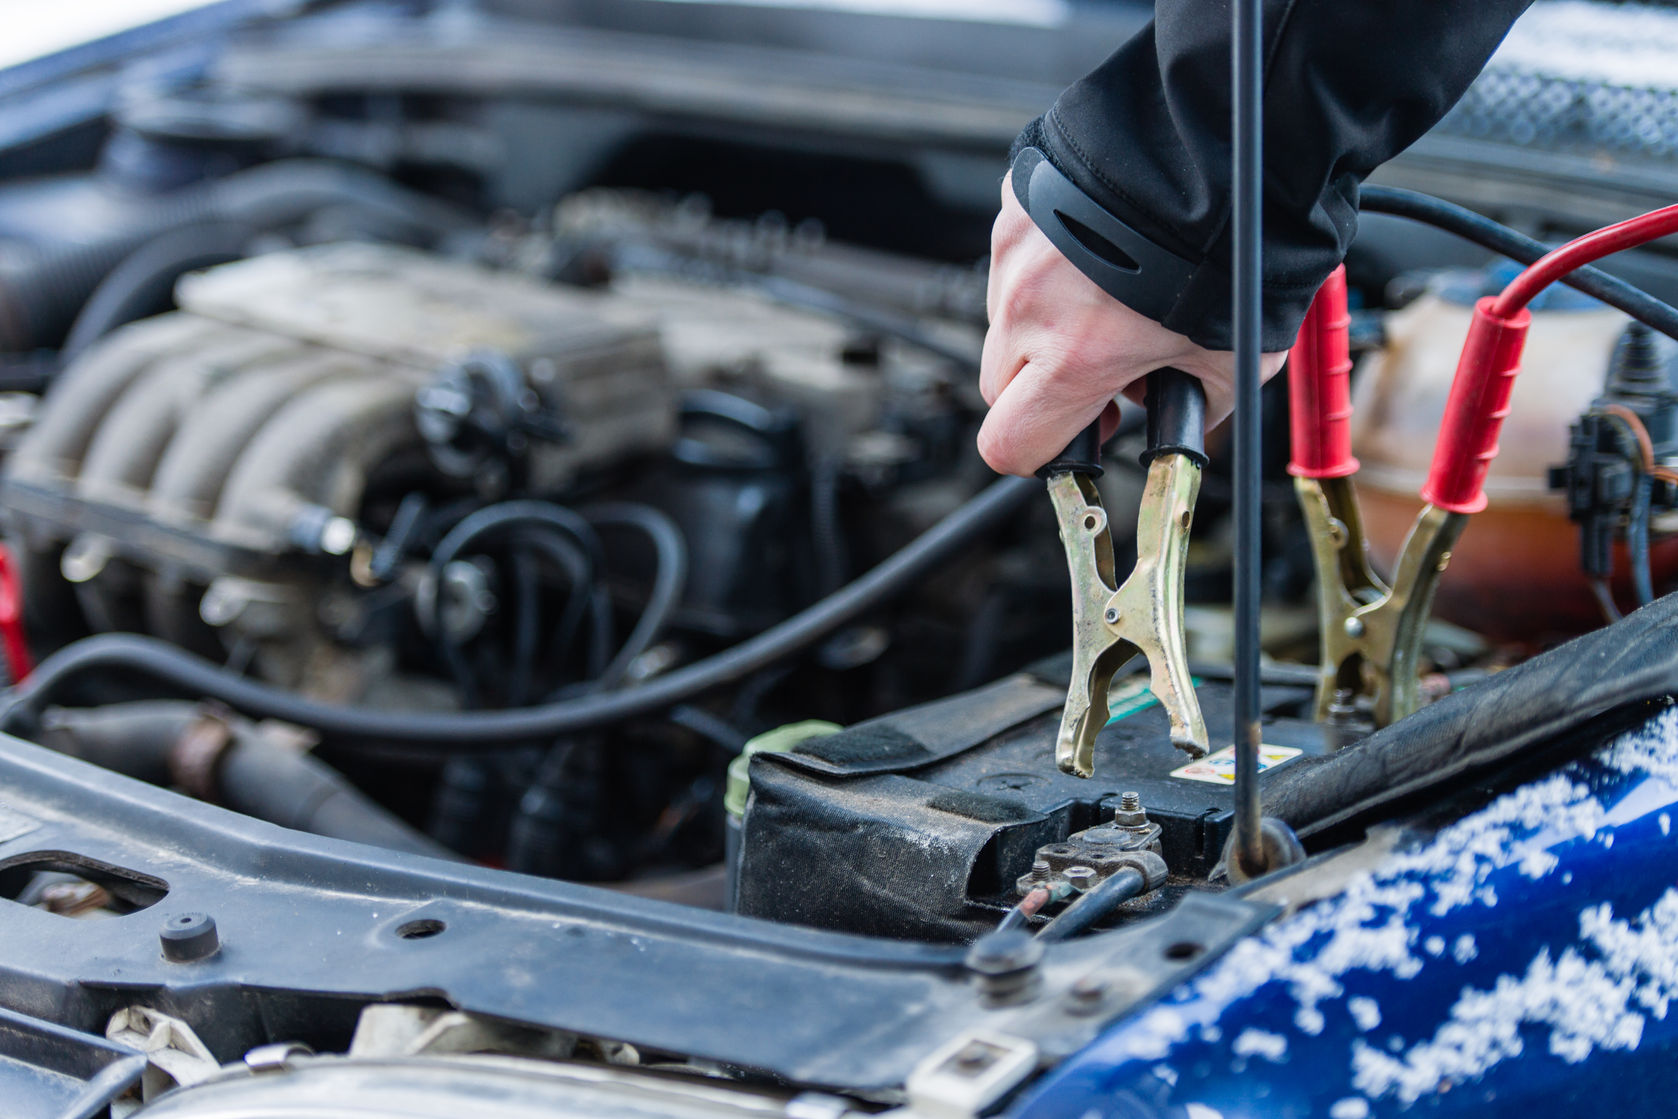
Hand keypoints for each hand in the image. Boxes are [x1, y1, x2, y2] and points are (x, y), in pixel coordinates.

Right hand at [978, 174, 1285, 475]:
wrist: (1221, 143)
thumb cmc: (1232, 245)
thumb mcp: (1237, 358)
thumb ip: (1198, 404)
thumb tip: (1186, 417)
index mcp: (1073, 359)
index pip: (1008, 443)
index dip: (1037, 453)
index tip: (1071, 439)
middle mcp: (1030, 307)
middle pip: (999, 385)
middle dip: (1041, 389)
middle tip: (1101, 370)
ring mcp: (1016, 251)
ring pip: (1008, 318)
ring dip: (1045, 323)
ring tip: (1112, 295)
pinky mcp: (1018, 204)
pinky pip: (1018, 256)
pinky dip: (1052, 265)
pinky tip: (1103, 249)